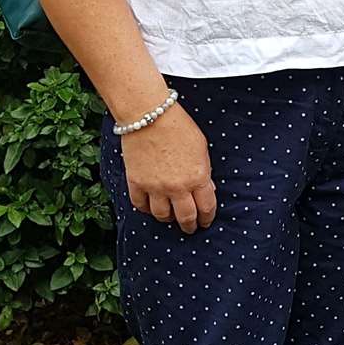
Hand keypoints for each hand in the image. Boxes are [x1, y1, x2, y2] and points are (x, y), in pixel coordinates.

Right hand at [119, 104, 215, 233]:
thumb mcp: (201, 148)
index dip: (207, 217)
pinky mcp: (136, 184)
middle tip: (191, 229)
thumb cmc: (179, 127)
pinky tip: (150, 208)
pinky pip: (140, 206)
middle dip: (190, 226)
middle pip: (185, 217)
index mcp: (198, 177)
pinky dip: (146, 209)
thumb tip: (204, 188)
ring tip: (170, 218)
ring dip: (168, 219)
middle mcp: (177, 187)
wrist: (150, 115)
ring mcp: (155, 187)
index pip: (206, 207)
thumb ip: (203, 171)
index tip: (206, 221)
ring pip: (162, 216)